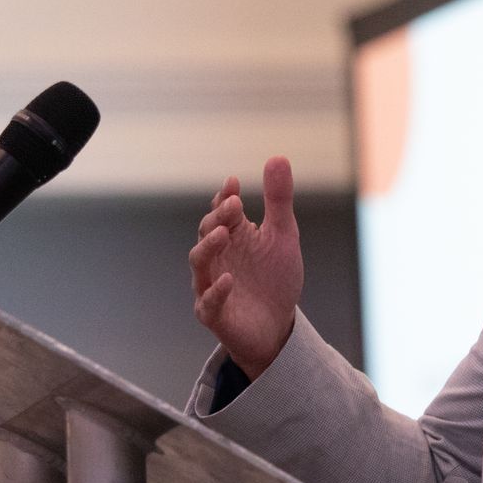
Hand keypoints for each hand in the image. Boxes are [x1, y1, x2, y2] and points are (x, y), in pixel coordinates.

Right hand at [189, 156, 303, 377]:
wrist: (277, 326)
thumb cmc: (275, 278)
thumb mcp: (283, 236)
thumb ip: (278, 200)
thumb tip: (278, 156)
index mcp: (232, 236)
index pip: (221, 211)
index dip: (225, 197)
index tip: (234, 184)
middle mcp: (216, 258)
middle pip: (207, 232)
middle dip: (218, 218)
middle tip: (234, 205)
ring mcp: (210, 285)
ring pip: (199, 263)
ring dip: (209, 247)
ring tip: (224, 234)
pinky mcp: (214, 315)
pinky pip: (208, 302)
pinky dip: (216, 291)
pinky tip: (229, 280)